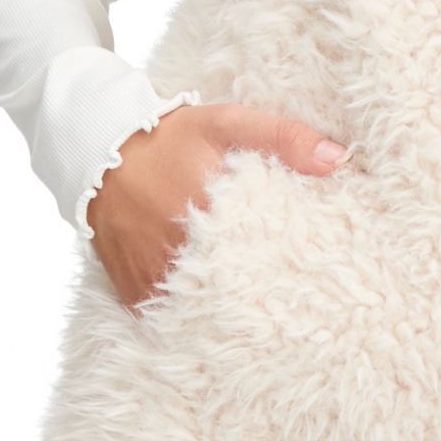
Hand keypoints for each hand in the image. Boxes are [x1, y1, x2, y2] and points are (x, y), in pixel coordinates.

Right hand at [86, 103, 348, 309]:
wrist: (102, 152)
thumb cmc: (172, 136)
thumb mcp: (228, 123)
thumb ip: (284, 138)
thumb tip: (339, 158)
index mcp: (211, 208)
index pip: (265, 251)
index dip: (293, 265)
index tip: (320, 275)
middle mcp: (180, 248)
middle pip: (236, 288)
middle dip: (265, 294)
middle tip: (297, 307)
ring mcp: (154, 275)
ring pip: (202, 308)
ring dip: (227, 309)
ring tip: (261, 316)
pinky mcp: (133, 291)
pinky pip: (167, 317)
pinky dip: (190, 315)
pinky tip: (214, 316)